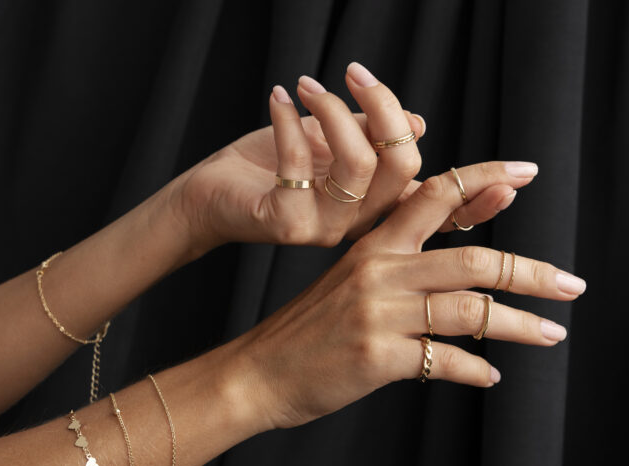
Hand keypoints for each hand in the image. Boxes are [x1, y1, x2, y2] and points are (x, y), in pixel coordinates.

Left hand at [173, 62, 425, 256]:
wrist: (211, 195)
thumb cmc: (267, 166)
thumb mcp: (325, 141)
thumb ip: (367, 134)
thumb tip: (417, 123)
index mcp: (371, 204)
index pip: (414, 168)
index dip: (406, 125)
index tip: (365, 80)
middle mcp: (356, 223)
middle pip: (401, 165)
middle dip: (382, 107)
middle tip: (350, 73)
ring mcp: (324, 228)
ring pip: (358, 163)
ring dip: (333, 110)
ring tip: (306, 86)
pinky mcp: (288, 224)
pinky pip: (299, 162)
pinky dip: (288, 120)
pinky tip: (278, 98)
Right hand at [230, 160, 585, 430]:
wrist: (257, 373)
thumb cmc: (306, 331)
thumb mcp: (345, 281)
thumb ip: (396, 267)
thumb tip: (459, 270)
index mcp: (372, 245)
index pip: (435, 195)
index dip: (484, 179)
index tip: (527, 173)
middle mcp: (379, 272)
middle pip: (473, 260)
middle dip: (531, 272)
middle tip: (570, 285)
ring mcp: (378, 314)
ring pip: (469, 311)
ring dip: (519, 325)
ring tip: (551, 334)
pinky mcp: (377, 357)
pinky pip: (445, 361)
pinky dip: (474, 370)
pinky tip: (490, 376)